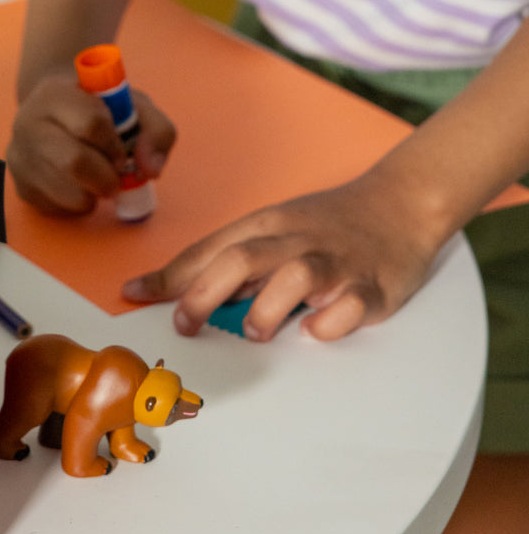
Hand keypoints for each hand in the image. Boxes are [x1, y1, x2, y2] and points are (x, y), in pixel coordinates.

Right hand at [7, 73, 175, 215]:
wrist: (54, 115)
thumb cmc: (99, 110)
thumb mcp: (134, 107)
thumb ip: (157, 132)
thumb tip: (151, 171)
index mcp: (54, 94)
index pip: (91, 123)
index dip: (115, 145)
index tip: (122, 152)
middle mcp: (27, 123)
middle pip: (74, 162)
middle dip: (107, 177)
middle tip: (115, 177)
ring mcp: (19, 157)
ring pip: (68, 193)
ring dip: (95, 195)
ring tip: (97, 181)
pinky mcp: (21, 187)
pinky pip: (58, 209)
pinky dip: (79, 205)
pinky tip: (79, 186)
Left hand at [121, 172, 442, 340]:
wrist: (401, 203)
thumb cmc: (324, 224)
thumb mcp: (270, 229)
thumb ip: (223, 259)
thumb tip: (166, 290)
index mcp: (266, 226)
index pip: (208, 250)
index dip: (168, 277)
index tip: (133, 295)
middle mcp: (296, 241)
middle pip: (240, 259)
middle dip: (203, 294)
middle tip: (186, 325)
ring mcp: (335, 264)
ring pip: (294, 278)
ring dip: (265, 309)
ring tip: (254, 330)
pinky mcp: (372, 288)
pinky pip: (349, 307)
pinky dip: (328, 324)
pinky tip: (314, 330)